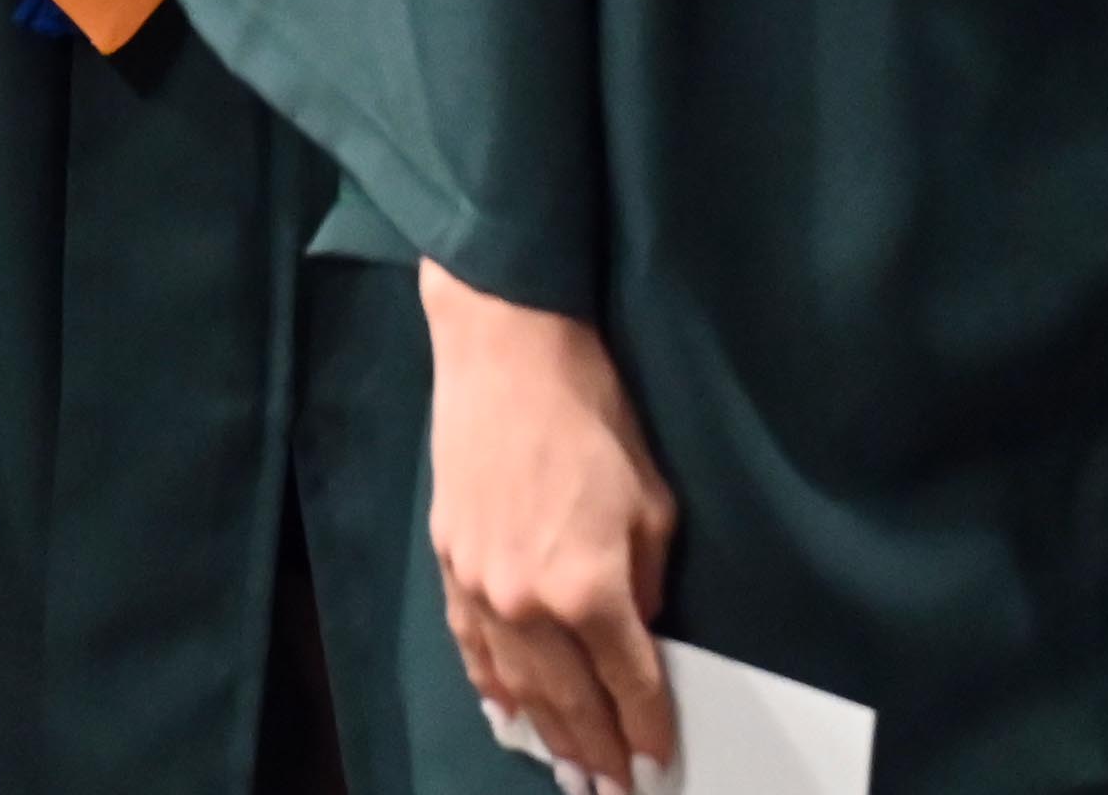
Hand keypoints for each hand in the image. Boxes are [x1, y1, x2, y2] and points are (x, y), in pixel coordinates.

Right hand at [424, 265, 678, 794]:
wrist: (506, 355)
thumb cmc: (595, 419)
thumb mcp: (653, 507)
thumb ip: (648, 584)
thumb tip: (637, 629)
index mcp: (589, 591)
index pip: (628, 684)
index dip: (648, 729)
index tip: (659, 765)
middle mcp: (528, 605)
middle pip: (570, 701)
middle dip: (597, 751)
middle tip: (613, 792)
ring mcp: (479, 587)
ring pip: (516, 686)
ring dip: (545, 735)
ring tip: (568, 774)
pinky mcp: (448, 564)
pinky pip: (471, 647)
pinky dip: (490, 687)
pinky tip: (505, 714)